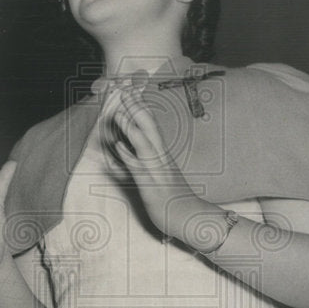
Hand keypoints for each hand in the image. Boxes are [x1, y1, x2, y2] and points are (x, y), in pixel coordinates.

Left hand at [108, 90, 206, 240]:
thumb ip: (141, 161)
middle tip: (125, 90)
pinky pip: (139, 169)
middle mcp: (160, 158)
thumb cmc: (174, 198)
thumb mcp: (158, 175)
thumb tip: (124, 149)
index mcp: (162, 154)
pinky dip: (128, 156)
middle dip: (136, 108)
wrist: (190, 217)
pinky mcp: (151, 186)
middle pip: (149, 127)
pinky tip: (119, 146)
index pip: (151, 124)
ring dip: (131, 128)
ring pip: (144, 144)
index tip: (131, 90)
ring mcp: (156, 171)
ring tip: (118, 113)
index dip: (141, 107)